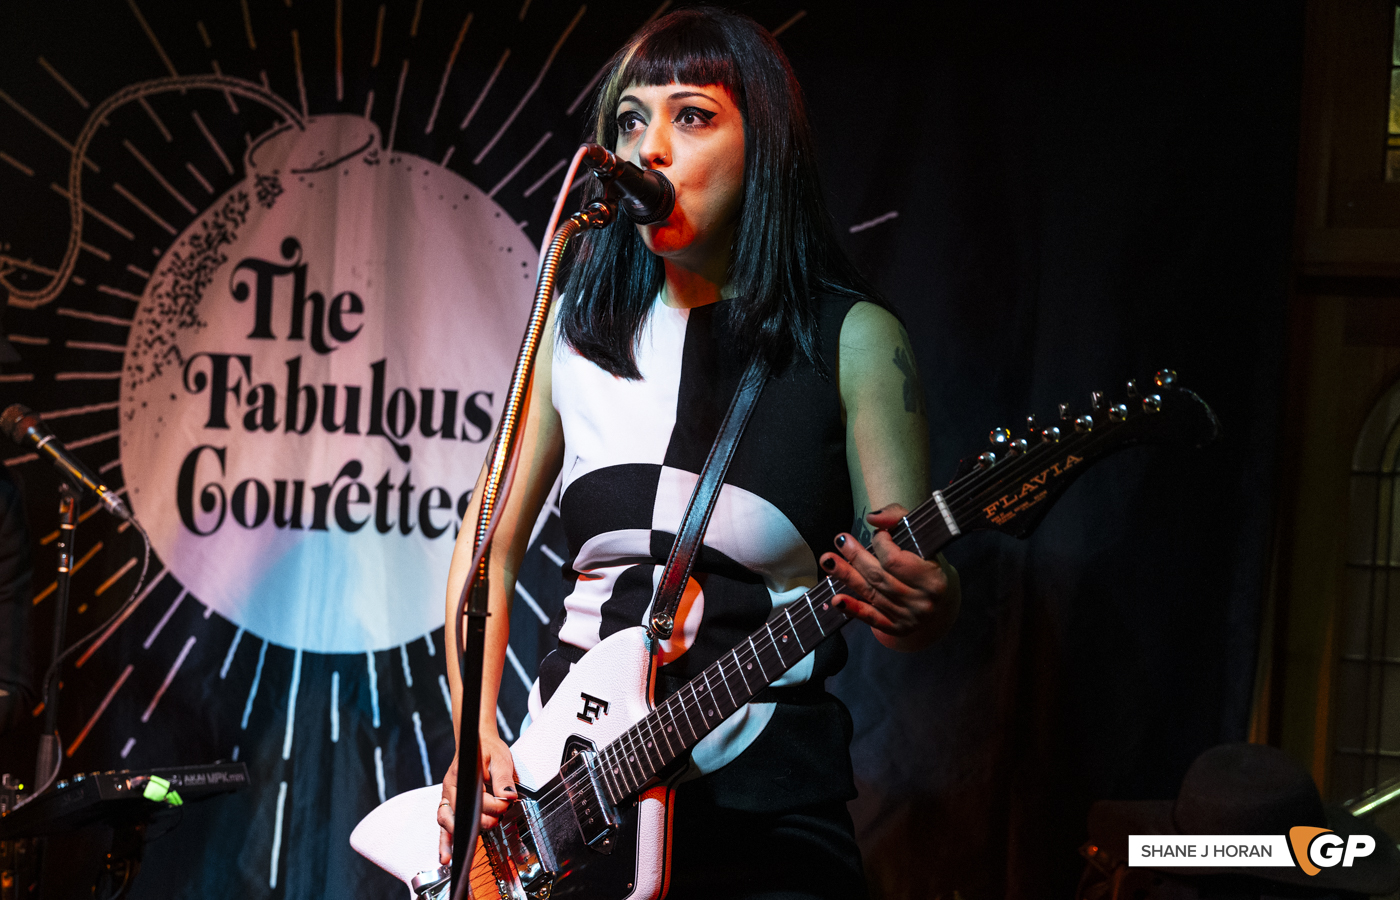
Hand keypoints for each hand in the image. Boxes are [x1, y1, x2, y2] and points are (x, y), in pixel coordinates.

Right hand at [437, 734, 518, 864]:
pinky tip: (445, 856)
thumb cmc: (487, 749)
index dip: (493, 806)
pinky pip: (444, 824)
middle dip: (479, 822)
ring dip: (451, 839)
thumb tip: (508, 797)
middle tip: (496, 821)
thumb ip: (504, 778)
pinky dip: (444, 841)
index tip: (506, 805)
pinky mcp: (449, 804)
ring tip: (452, 857)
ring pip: (446, 822)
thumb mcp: (500, 758)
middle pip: (459, 814)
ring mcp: (447, 797)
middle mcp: (450, 788)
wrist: (476, 741)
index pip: (476, 799)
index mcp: (461, 776)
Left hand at [819, 504, 959, 651]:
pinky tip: (836, 599)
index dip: (880, 544)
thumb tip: (872, 519)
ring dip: (846, 576)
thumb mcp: (918, 535)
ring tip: (827, 561)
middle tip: (840, 540)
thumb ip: (897, 518)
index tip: (877, 534)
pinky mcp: (897, 629)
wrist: (939, 597)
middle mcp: (921, 601)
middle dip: (856, 557)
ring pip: (871, 593)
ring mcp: (909, 617)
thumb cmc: (925, 560)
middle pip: (878, 576)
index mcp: (931, 578)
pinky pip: (871, 618)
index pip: (894, 560)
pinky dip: (853, 609)